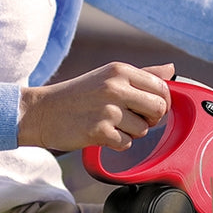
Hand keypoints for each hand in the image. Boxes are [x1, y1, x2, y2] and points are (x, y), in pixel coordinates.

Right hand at [18, 62, 173, 152]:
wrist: (42, 112)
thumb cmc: (78, 95)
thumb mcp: (108, 76)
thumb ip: (143, 74)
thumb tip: (171, 69)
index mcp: (120, 70)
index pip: (162, 87)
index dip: (162, 101)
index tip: (150, 108)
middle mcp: (115, 87)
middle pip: (159, 108)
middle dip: (151, 119)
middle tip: (133, 119)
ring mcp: (107, 110)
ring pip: (143, 129)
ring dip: (132, 132)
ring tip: (112, 125)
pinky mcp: (99, 131)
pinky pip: (126, 143)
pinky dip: (118, 143)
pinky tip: (103, 134)